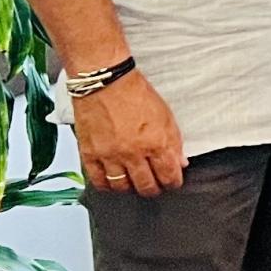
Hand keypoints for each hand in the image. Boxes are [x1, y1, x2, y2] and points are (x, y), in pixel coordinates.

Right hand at [75, 70, 184, 196]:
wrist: (106, 82)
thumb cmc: (136, 94)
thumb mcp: (166, 116)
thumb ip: (174, 142)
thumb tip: (180, 163)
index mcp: (156, 143)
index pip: (169, 176)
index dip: (173, 182)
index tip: (172, 181)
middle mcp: (133, 153)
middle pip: (146, 186)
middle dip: (154, 188)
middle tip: (155, 185)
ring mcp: (110, 156)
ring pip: (123, 187)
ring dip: (131, 188)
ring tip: (134, 182)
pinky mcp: (90, 154)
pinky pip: (98, 181)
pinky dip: (107, 185)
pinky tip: (113, 181)